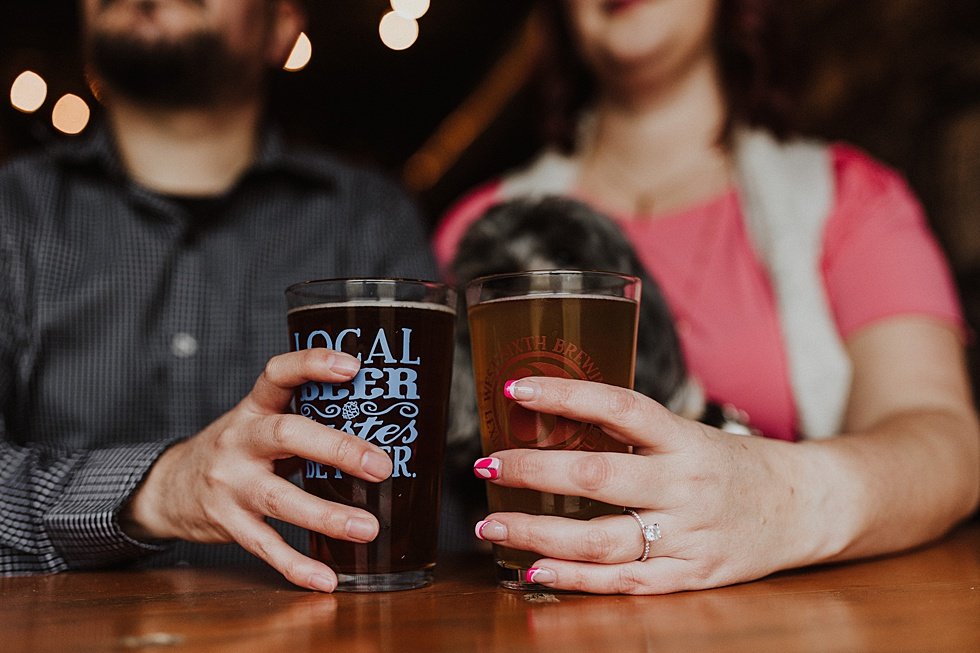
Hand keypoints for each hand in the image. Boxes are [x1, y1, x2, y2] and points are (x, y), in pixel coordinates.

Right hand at [121, 349, 392, 591]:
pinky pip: (264, 546)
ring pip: (279, 498)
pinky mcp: (228, 523)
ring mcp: (230, 484)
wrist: (168, 488)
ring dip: (327, 515)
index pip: (277, 374)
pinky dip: (296, 565)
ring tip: (368, 527)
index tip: (352, 366)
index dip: (311, 365)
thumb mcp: (259, 423)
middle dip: (336, 449)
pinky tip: (326, 578)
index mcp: (253, 409)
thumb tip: (379, 423)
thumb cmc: (235, 451)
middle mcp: (239, 442)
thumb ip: (304, 421)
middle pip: (286, 435)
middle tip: (381, 465)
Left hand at [472, 377, 817, 593]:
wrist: (804, 507)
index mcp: (685, 438)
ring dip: (537, 531)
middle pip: (598, 477)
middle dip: (533, 470)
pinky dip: (574, 578)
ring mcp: (688, 535)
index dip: (566, 396)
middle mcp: (686, 485)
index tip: (515, 389)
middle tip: (484, 463)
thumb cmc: (733, 465)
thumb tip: (554, 420)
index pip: (619, 408)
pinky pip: (622, 582)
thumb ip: (633, 434)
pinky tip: (533, 569)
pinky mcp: (689, 576)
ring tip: (492, 522)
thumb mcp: (689, 435)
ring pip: (601, 539)